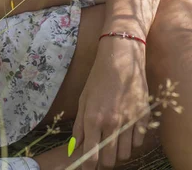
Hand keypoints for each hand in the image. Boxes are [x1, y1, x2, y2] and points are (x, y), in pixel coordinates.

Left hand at [71, 38, 150, 168]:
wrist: (121, 57)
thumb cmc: (98, 77)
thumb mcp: (83, 98)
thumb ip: (79, 125)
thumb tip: (74, 147)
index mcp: (94, 119)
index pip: (91, 157)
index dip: (89, 166)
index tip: (88, 167)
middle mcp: (112, 123)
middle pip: (110, 160)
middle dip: (104, 161)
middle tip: (101, 153)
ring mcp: (130, 121)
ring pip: (125, 154)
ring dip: (119, 152)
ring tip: (114, 141)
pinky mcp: (143, 117)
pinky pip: (138, 142)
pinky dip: (132, 141)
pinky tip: (126, 131)